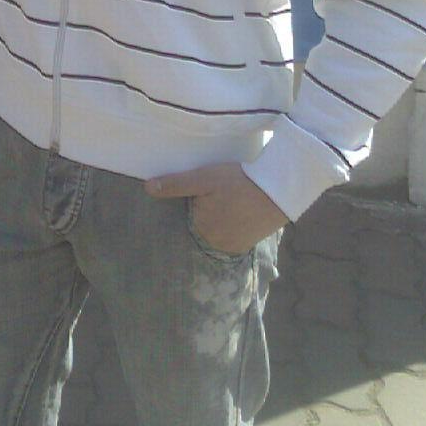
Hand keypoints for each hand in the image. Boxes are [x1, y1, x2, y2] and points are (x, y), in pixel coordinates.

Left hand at [146, 162, 287, 255]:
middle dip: (203, 213)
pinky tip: (236, 211)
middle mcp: (215, 245)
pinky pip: (230, 236)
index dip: (190, 204)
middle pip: (200, 227)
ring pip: (215, 232)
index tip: (199, 193)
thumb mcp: (203, 178)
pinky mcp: (247, 245)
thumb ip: (176, 184)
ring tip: (226, 202)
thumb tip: (147, 188)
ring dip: (217, 220)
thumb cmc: (237, 182)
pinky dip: (230, 226)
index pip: (185, 218)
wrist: (277, 190)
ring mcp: (233, 247)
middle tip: (216, 195)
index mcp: (201, 230)